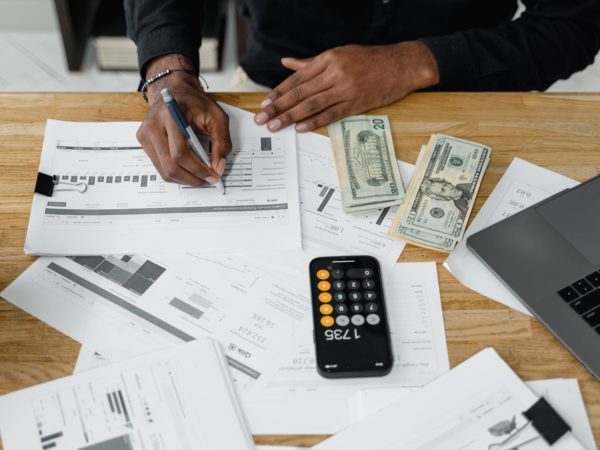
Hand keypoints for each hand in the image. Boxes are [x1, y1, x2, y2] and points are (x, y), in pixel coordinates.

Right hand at [137, 54, 231, 185]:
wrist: (174, 91)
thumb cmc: (195, 103)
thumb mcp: (217, 117)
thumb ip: (222, 143)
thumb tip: (218, 168)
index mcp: (171, 115)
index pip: (180, 152)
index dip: (198, 169)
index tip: (213, 176)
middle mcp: (153, 126)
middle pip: (170, 166)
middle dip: (192, 178)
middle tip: (208, 180)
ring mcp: (145, 135)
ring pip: (164, 170)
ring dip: (185, 179)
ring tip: (200, 177)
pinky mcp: (144, 142)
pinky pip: (160, 167)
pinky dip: (177, 173)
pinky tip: (189, 170)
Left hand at [254, 42, 438, 132]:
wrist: (401, 65)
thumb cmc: (370, 59)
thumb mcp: (339, 54)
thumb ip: (311, 62)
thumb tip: (287, 62)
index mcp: (328, 58)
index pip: (297, 78)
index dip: (279, 92)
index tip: (265, 103)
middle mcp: (335, 72)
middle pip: (300, 92)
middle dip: (278, 106)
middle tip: (262, 118)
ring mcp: (346, 88)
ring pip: (312, 104)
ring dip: (291, 116)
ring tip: (275, 126)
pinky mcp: (357, 103)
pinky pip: (332, 114)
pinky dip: (315, 122)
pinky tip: (301, 128)